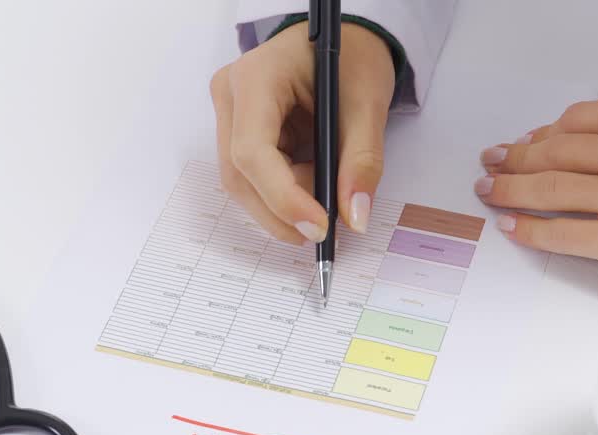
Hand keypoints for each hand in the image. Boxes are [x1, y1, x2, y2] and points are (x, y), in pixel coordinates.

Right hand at [209, 22, 395, 244]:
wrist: (344, 43)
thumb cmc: (352, 59)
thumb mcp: (368, 105)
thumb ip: (362, 161)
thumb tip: (354, 217)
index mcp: (256, 77)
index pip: (252, 152)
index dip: (283, 197)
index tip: (320, 226)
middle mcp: (231, 96)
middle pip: (240, 176)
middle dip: (284, 209)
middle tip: (327, 228)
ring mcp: (229, 116)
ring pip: (244, 184)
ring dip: (286, 203)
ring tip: (326, 190)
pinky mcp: (237, 134)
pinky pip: (253, 179)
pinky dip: (286, 193)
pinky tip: (313, 177)